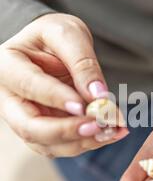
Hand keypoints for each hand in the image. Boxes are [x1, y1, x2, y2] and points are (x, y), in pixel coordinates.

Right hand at [0, 13, 127, 156]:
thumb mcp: (69, 34)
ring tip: (114, 129)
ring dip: (83, 141)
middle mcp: (10, 99)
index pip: (29, 86)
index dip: (56, 99)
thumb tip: (98, 96)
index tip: (84, 105)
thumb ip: (83, 63)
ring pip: (48, 144)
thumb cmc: (55, 36)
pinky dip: (89, 142)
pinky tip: (112, 132)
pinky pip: (63, 146)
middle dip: (66, 131)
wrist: (53, 48)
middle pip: (30, 127)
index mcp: (7, 66)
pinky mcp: (42, 134)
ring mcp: (24, 120)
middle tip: (98, 126)